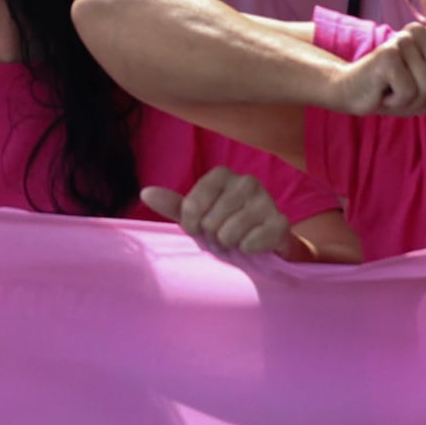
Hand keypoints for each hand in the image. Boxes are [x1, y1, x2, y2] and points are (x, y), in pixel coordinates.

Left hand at [140, 172, 300, 259]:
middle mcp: (245, 180)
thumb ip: (173, 204)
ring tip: (239, 238)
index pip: (190, 207)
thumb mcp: (197, 215)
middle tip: (225, 234)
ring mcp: (266, 199)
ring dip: (231, 244)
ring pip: (228, 234)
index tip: (201, 227)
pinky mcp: (280, 222)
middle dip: (214, 236)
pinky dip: (248, 250)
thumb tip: (145, 193)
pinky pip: (249, 243)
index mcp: (221, 174)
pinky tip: (255, 243)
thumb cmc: (226, 224)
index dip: (192, 226)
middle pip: (209, 222)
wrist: (265, 241)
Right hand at [328, 27, 425, 121]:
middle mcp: (421, 32)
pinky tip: (382, 91)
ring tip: (393, 90)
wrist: (352, 92)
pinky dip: (397, 99)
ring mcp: (403, 41)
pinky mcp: (388, 54)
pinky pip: (410, 90)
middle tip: (405, 91)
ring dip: (410, 100)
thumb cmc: (393, 92)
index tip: (423, 88)